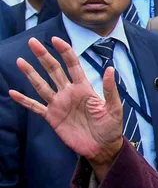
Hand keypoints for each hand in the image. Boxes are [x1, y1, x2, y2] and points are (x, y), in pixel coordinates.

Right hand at [9, 37, 123, 177]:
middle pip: (54, 70)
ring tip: (20, 61)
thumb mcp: (114, 108)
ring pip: (42, 85)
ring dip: (31, 74)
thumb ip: (109, 89)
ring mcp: (59, 104)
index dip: (65, 52)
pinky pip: (35, 107)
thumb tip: (111, 68)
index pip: (73, 65)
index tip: (55, 39)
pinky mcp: (52, 117)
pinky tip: (13, 92)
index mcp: (84, 88)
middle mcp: (69, 93)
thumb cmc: (111, 127)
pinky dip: (24, 100)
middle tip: (32, 42)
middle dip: (43, 56)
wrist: (102, 148)